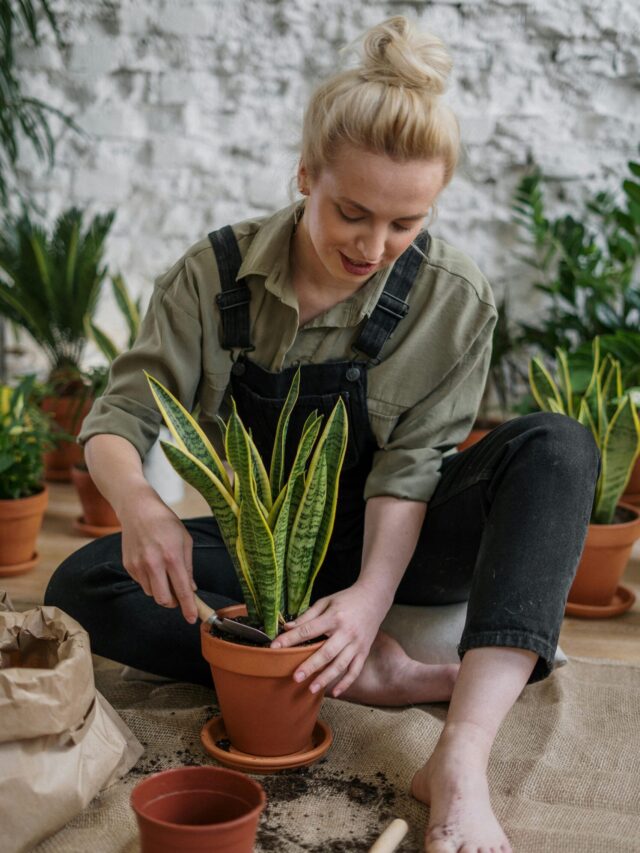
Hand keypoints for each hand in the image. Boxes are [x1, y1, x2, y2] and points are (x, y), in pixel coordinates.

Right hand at [120, 491, 196, 623]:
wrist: (137, 510)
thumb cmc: (165, 523)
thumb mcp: (185, 541)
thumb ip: (188, 567)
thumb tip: (191, 589)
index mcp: (171, 557)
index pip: (182, 590)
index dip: (189, 607)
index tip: (193, 618)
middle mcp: (153, 564)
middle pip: (163, 600)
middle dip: (173, 603)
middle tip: (179, 597)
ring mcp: (138, 566)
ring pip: (152, 593)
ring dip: (161, 590)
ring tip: (164, 571)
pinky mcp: (128, 566)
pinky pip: (142, 583)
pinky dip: (150, 580)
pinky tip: (152, 563)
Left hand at [270, 582, 391, 696]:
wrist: (374, 598)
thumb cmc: (346, 599)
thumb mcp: (326, 602)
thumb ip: (307, 616)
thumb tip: (287, 627)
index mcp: (334, 617)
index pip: (308, 630)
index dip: (291, 639)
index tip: (275, 647)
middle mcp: (346, 632)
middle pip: (326, 652)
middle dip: (310, 666)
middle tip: (295, 677)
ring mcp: (356, 644)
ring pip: (340, 664)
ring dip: (326, 678)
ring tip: (311, 689)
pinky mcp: (364, 651)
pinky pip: (355, 670)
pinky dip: (346, 682)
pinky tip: (334, 692)